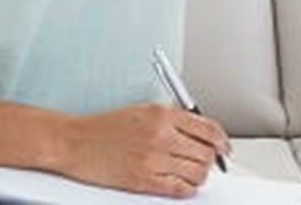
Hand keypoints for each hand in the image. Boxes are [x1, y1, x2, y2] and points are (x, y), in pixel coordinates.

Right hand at [61, 103, 229, 197]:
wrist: (76, 142)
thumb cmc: (105, 127)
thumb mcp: (143, 110)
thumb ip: (173, 119)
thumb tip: (201, 132)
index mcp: (162, 114)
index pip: (208, 128)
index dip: (221, 140)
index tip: (224, 148)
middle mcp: (161, 135)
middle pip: (205, 153)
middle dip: (210, 160)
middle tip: (207, 162)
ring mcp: (153, 159)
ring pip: (196, 173)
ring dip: (199, 175)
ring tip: (191, 172)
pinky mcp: (144, 180)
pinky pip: (179, 189)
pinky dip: (186, 188)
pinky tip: (182, 183)